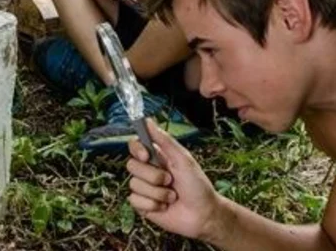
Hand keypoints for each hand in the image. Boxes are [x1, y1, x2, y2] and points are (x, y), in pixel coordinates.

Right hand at [127, 120, 224, 239]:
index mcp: (158, 157)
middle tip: (170, 181)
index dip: (137, 149)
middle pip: (132, 165)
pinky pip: (135, 201)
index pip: (135, 146)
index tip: (147, 156)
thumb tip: (148, 120)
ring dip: (157, 193)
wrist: (203, 215)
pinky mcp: (143, 205)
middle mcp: (149, 171)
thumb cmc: (198, 186)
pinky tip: (164, 207)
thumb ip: (164, 140)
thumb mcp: (183, 160)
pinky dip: (152, 205)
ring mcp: (145, 188)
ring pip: (134, 185)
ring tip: (172, 197)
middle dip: (153, 176)